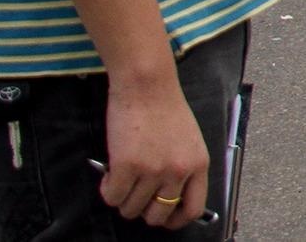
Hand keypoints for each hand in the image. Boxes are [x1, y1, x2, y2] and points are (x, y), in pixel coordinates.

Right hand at [99, 80, 209, 230]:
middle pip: (158, 215)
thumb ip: (183, 168)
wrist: (147, 85)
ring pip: (131, 209)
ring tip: (121, 178)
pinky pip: (112, 197)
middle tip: (134, 195)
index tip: (163, 218)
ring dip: (122, 198)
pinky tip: (109, 174)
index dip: (175, 220)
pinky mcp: (127, 166)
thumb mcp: (188, 141)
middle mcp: (178, 171)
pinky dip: (107, 190)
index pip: (192, 209)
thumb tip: (167, 198)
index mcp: (198, 164)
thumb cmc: (165, 108)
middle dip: (143, 210)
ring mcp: (153, 170)